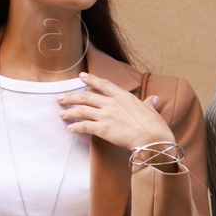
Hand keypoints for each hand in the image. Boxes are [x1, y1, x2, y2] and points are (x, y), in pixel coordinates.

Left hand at [57, 71, 173, 155]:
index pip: (103, 84)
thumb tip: (153, 99)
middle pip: (86, 96)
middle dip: (71, 97)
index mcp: (123, 96)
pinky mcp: (102, 129)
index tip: (81, 76)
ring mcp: (105, 116)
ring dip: (70, 112)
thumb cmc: (154, 125)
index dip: (91, 79)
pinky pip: (84, 126)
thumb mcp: (151, 110)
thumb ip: (149, 103)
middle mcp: (111, 103)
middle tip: (61, 98)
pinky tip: (71, 129)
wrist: (152, 139)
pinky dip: (76, 127)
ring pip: (81, 111)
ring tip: (62, 114)